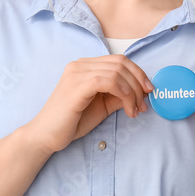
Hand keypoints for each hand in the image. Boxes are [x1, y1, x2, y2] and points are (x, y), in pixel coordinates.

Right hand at [26, 55, 151, 154]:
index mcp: (85, 66)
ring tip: (134, 111)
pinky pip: (108, 81)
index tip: (148, 92)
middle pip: (121, 63)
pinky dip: (123, 93)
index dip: (138, 74)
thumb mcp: (102, 106)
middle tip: (144, 104)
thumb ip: (119, 95)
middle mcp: (80, 65)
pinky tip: (127, 108)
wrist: (46, 136)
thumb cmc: (71, 122)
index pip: (119, 60)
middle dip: (139, 83)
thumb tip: (142, 91)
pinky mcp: (77, 86)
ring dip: (133, 92)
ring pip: (117, 72)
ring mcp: (77, 73)